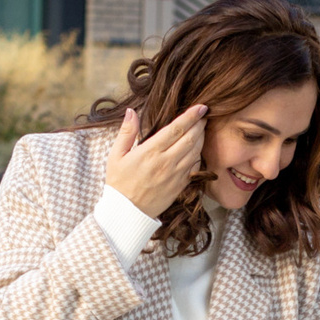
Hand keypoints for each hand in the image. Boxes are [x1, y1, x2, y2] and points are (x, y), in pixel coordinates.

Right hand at [106, 103, 208, 218]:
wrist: (126, 213)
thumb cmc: (119, 183)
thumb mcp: (116, 155)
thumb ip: (126, 132)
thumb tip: (131, 111)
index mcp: (150, 152)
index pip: (176, 129)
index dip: (191, 116)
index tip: (201, 107)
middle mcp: (166, 162)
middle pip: (190, 138)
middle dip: (199, 125)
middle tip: (203, 115)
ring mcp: (175, 175)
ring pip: (195, 152)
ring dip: (201, 138)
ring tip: (202, 128)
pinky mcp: (180, 185)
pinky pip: (194, 167)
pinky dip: (198, 155)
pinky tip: (197, 149)